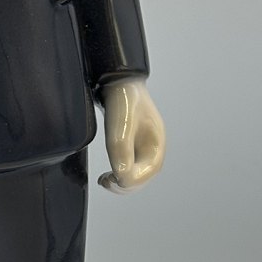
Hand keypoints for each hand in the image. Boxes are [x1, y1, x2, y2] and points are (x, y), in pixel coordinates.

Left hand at [99, 78, 165, 193]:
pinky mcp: (132, 140)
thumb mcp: (120, 127)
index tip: (109, 180)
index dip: (129, 182)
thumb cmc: (122, 99)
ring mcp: (143, 143)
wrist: (115, 77)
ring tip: (105, 179)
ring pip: (136, 172)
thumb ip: (122, 153)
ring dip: (122, 180)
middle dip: (124, 184)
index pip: (147, 173)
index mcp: (157, 143)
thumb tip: (122, 178)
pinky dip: (119, 171)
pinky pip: (129, 164)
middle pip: (143, 176)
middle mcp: (152, 146)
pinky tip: (109, 171)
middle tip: (104, 182)